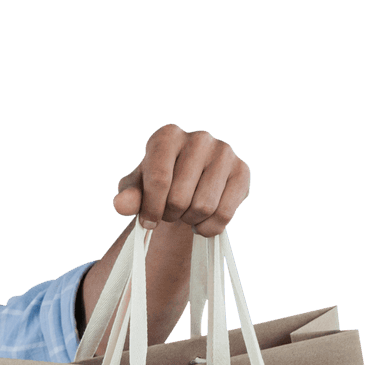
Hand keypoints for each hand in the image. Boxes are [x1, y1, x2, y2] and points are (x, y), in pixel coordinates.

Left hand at [112, 123, 249, 236]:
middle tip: (170, 212)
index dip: (151, 209)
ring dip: (189, 220)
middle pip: (179, 198)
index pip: (159, 180)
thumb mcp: (136, 190)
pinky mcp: (242, 172)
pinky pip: (224, 214)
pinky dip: (208, 228)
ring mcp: (224, 152)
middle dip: (170, 215)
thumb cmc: (156, 186)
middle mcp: (199, 138)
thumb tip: (122, 205)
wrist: (186, 187)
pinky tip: (201, 221)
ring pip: (203, 207)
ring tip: (185, 212)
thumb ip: (127, 196)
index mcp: (167, 137)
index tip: (147, 222)